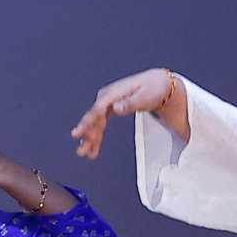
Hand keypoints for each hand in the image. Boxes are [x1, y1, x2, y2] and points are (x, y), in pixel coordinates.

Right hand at [68, 70, 183, 159]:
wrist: (157, 84)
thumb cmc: (153, 89)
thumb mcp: (145, 96)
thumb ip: (130, 103)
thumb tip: (116, 108)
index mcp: (114, 93)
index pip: (97, 109)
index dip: (88, 122)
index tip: (80, 133)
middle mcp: (107, 97)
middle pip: (94, 117)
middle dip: (87, 134)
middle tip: (82, 149)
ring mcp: (107, 102)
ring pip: (95, 122)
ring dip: (90, 138)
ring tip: (86, 152)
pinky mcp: (109, 107)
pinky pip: (100, 122)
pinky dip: (97, 134)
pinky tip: (94, 146)